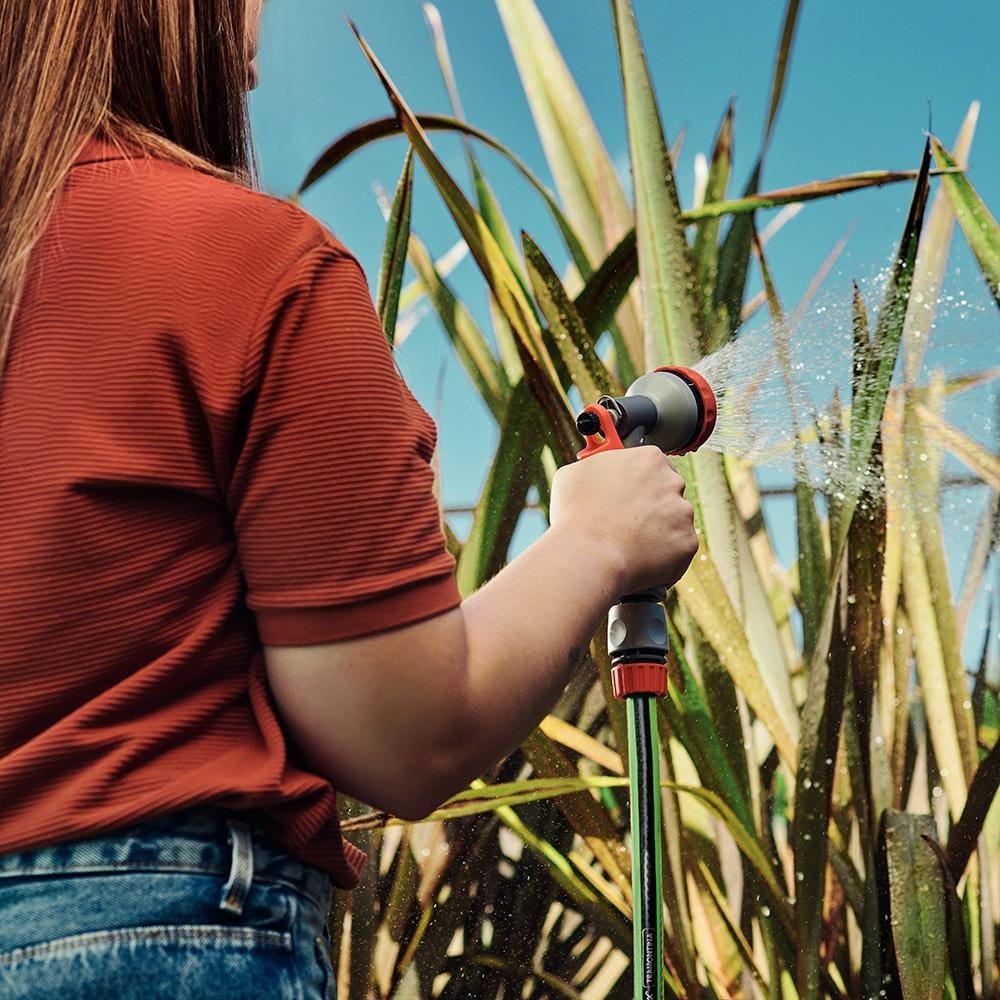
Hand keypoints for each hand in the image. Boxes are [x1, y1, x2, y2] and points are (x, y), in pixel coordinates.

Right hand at [549, 446, 698, 593]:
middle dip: (652, 506)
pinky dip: (663, 556)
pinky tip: (639, 559)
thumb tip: (597, 473)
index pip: (654, 466)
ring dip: (658, 531)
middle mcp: (673, 481)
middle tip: (628, 522)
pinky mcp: (687, 543)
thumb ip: (596, 467)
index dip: (639, 482)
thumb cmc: (576, 515)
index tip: (629, 494)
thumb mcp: (574, 474)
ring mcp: (683, 513)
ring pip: (674, 521)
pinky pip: (677, 549)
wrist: (587, 556)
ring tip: (628, 544)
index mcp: (649, 458)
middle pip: (669, 492)